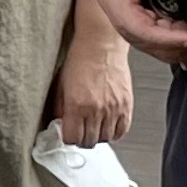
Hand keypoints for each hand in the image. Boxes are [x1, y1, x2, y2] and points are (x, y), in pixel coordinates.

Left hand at [53, 7, 135, 147]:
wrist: (101, 45)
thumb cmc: (80, 60)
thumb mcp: (61, 85)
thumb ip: (60, 108)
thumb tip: (60, 124)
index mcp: (76, 105)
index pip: (72, 139)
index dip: (69, 137)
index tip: (69, 132)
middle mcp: (96, 109)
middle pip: (89, 142)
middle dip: (82, 138)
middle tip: (81, 130)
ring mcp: (113, 108)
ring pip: (106, 138)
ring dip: (98, 135)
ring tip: (94, 125)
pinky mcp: (126, 105)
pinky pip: (122, 130)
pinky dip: (114, 132)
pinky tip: (108, 125)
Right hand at [87, 0, 186, 63]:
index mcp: (125, 17)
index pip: (148, 35)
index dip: (171, 39)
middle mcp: (132, 32)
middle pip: (162, 47)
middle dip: (185, 40)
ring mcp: (140, 37)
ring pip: (167, 52)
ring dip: (186, 44)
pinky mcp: (149, 37)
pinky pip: (168, 49)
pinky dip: (183, 44)